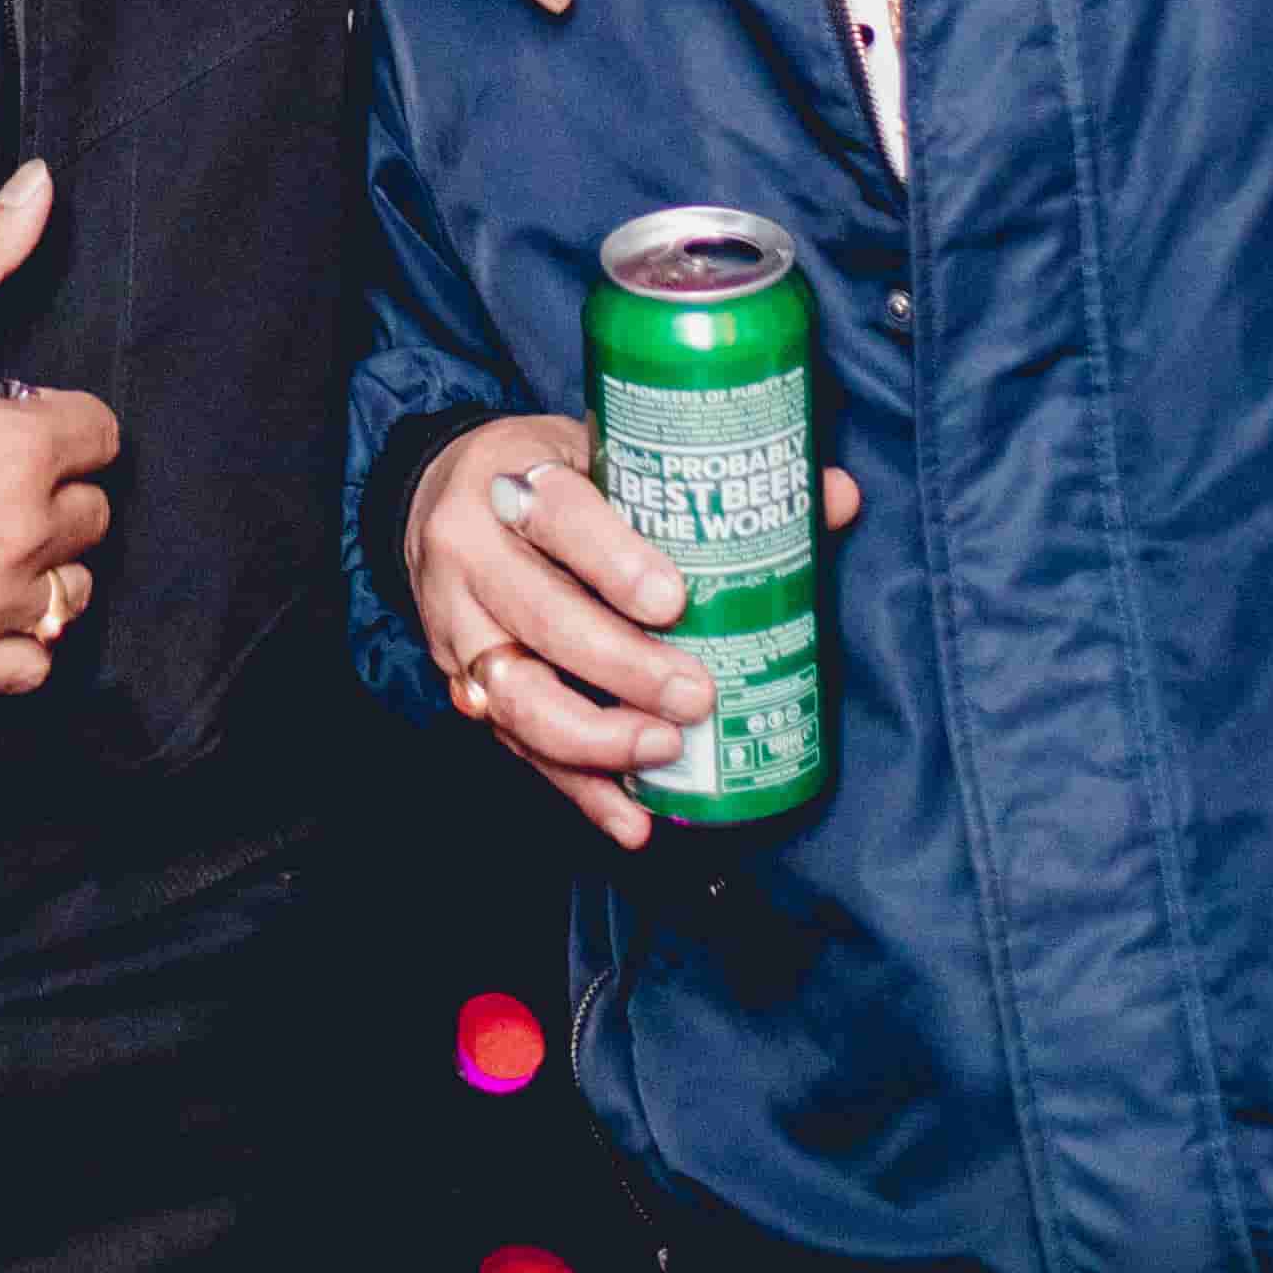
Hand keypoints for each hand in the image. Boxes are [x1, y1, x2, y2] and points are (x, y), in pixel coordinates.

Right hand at [0, 160, 124, 691]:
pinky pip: (34, 664)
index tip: (5, 421)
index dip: (53, 421)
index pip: (99, 436)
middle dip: (49, 489)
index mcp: (18, 450)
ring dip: (43, 563)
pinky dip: (20, 637)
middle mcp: (17, 534)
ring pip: (72, 589)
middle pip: (90, 513)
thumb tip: (41, 182)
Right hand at [405, 412, 860, 851]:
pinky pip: (517, 747)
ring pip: (517, 694)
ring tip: (664, 751)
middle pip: (541, 616)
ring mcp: (460, 627)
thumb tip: (835, 497)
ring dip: (594, 737)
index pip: (559, 514)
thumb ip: (706, 484)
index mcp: (513, 479)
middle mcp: (473, 553)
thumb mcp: (604, 453)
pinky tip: (630, 818)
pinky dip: (576, 790)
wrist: (436, 497)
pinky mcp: (463, 685)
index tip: (674, 600)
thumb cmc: (545, 476)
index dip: (614, 559)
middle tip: (698, 694)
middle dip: (623, 666)